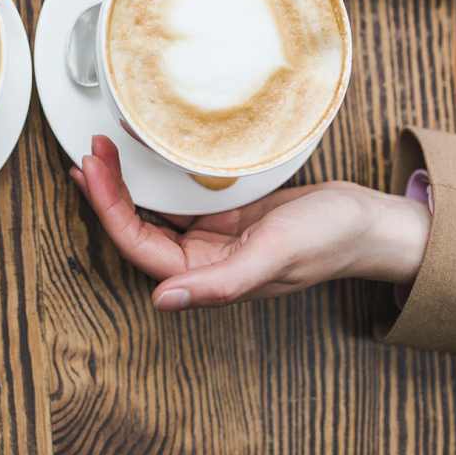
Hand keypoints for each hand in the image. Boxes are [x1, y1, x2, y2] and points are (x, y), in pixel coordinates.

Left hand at [70, 136, 430, 310]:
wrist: (366, 221)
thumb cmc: (329, 241)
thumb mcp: (275, 258)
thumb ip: (220, 285)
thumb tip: (164, 302)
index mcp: (208, 278)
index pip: (140, 248)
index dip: (109, 212)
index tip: (92, 172)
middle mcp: (201, 261)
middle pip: (135, 229)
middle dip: (106, 193)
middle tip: (89, 152)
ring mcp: (210, 236)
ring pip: (151, 213)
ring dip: (122, 185)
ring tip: (99, 152)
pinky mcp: (221, 213)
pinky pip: (176, 196)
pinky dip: (153, 177)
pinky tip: (138, 157)